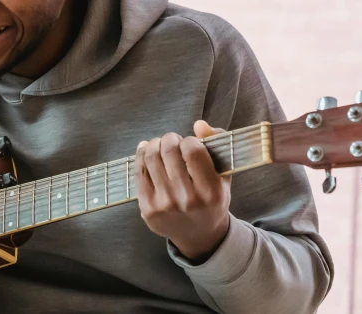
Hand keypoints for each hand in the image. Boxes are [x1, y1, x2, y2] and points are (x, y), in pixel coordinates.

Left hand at [135, 120, 230, 261]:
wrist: (199, 235)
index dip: (189, 140)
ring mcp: (165, 205)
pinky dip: (141, 155)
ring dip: (154, 144)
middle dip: (170, 138)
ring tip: (160, 144)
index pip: (193, 151)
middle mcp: (188, 200)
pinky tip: (146, 150)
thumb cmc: (212, 200)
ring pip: (151, 158)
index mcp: (212, 192)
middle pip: (169, 151)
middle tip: (172, 140)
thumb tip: (199, 125)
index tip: (190, 143)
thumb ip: (217, 144)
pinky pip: (138, 171)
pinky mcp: (147, 208)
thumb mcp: (223, 175)